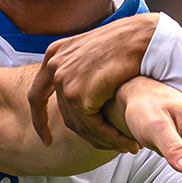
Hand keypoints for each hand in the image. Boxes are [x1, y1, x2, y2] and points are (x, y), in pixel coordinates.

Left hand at [28, 14, 160, 147]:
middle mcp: (53, 67)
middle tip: (105, 144)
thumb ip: (77, 68)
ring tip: (121, 145)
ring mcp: (63, 81)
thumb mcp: (91, 52)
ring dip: (100, 138)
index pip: (37, 95)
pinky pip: (91, 125)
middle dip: (86, 133)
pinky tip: (123, 142)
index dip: (40, 120)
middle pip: (64, 114)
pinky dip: (108, 136)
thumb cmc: (127, 43)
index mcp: (53, 55)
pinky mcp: (79, 94)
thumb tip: (72, 93)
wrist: (144, 37)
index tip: (46, 140)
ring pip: (78, 123)